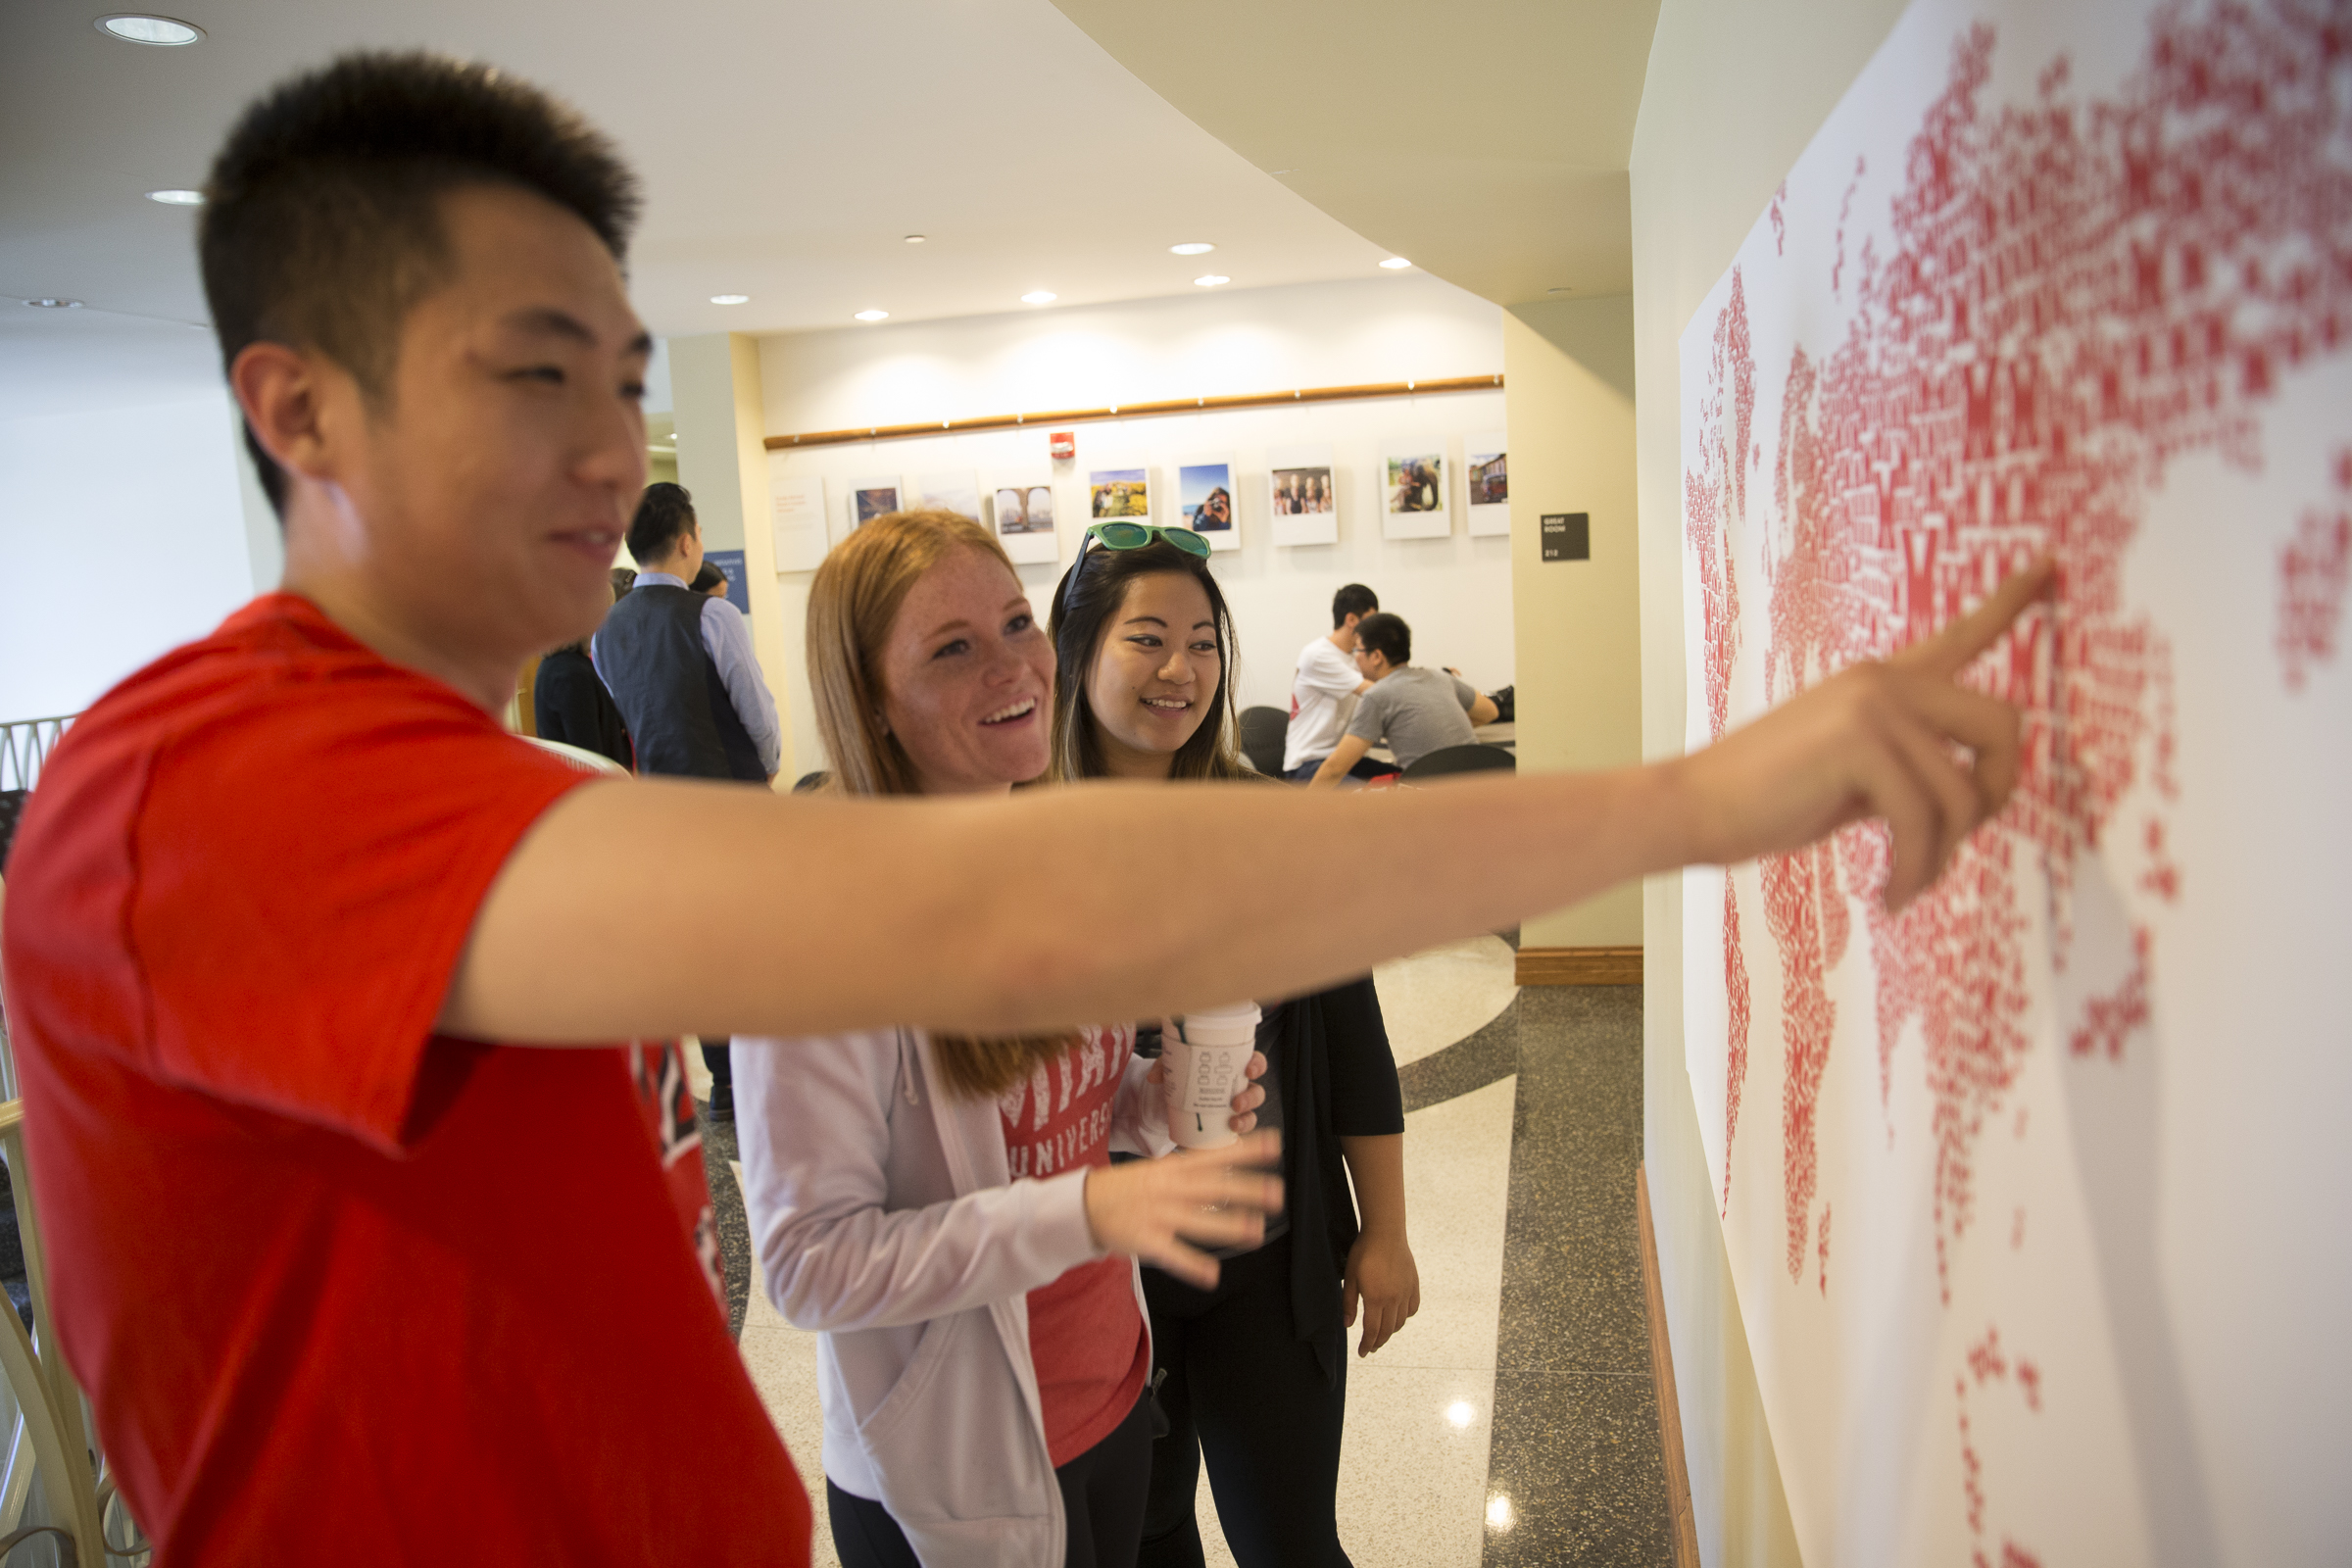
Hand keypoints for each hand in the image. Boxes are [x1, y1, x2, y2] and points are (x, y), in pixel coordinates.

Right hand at [1083, 1132, 1283, 1289]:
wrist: (1081, 1205)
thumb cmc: (1125, 1189)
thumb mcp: (1157, 1171)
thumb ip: (1188, 1171)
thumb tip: (1226, 1168)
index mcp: (1171, 1169)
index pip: (1213, 1157)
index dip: (1243, 1151)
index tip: (1273, 1145)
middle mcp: (1167, 1189)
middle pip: (1212, 1186)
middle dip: (1245, 1189)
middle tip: (1277, 1191)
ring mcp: (1156, 1215)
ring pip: (1197, 1220)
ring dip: (1227, 1226)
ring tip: (1256, 1230)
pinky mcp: (1145, 1240)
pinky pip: (1172, 1254)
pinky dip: (1192, 1266)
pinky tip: (1212, 1276)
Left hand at [1146, 1045, 1267, 1133]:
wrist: (1169, 1101)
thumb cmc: (1181, 1077)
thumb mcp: (1172, 1067)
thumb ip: (1164, 1067)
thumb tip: (1155, 1077)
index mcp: (1231, 1069)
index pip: (1254, 1063)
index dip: (1257, 1065)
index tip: (1249, 1070)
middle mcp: (1237, 1089)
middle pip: (1257, 1092)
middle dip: (1251, 1098)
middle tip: (1236, 1103)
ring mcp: (1233, 1110)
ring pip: (1251, 1115)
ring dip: (1247, 1121)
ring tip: (1233, 1124)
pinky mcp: (1224, 1129)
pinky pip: (1236, 1137)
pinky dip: (1237, 1143)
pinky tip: (1234, 1145)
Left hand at [1342, 1230, 1420, 1355]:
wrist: (1385, 1233)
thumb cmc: (1364, 1253)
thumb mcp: (1350, 1278)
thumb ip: (1349, 1303)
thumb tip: (1348, 1325)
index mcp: (1376, 1299)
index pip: (1372, 1331)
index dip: (1367, 1345)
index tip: (1362, 1353)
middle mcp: (1394, 1299)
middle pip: (1387, 1330)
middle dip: (1378, 1342)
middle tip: (1371, 1347)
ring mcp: (1406, 1292)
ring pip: (1401, 1322)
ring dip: (1391, 1331)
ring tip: (1382, 1332)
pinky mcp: (1413, 1285)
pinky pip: (1412, 1309)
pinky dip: (1405, 1317)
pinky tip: (1398, 1316)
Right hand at [1670, 557, 2053, 910]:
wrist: (1693, 807)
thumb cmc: (1763, 801)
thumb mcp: (1850, 776)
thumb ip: (1905, 768)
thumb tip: (1964, 805)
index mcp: (1881, 681)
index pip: (1961, 635)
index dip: (2013, 601)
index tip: (2051, 564)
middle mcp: (1884, 680)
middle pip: (2002, 724)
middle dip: (1996, 791)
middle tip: (1957, 838)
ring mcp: (1873, 707)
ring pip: (1962, 792)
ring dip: (1942, 854)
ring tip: (1908, 882)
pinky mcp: (1861, 745)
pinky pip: (1924, 822)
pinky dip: (1916, 870)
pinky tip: (1892, 893)